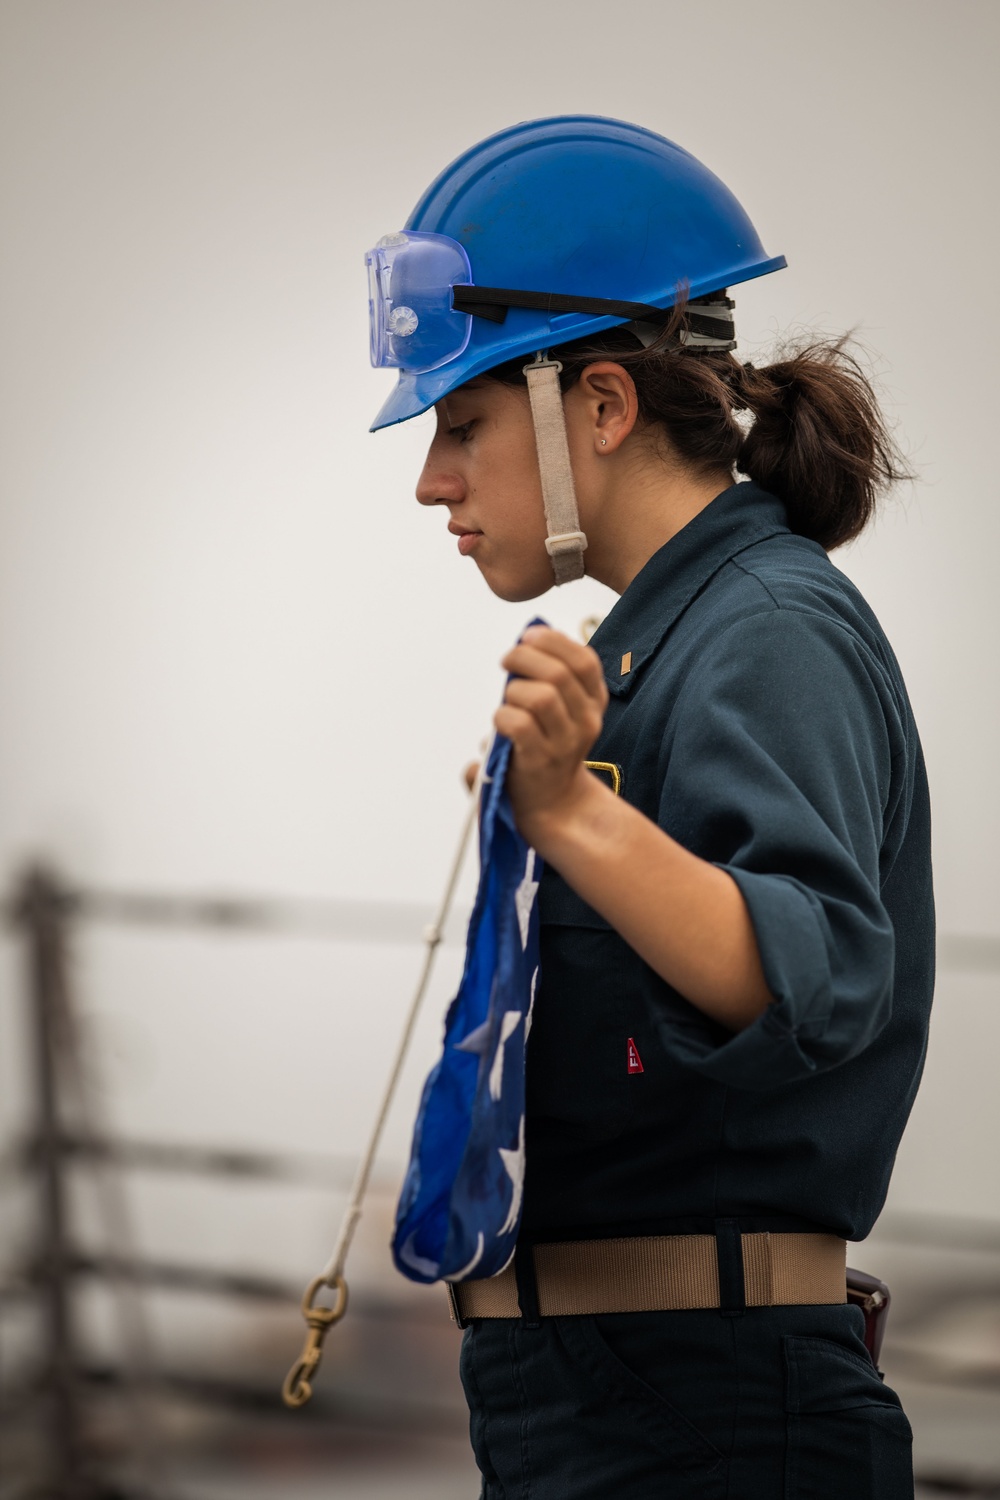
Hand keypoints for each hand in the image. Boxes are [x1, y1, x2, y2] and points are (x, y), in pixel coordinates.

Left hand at [495, 626, 608, 838]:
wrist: (554, 804)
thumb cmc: (547, 747)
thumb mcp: (562, 710)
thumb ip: (551, 677)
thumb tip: (526, 642)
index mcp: (594, 701)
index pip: (584, 660)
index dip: (553, 641)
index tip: (528, 637)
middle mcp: (586, 721)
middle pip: (558, 673)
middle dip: (524, 658)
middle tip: (507, 662)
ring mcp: (565, 743)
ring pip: (540, 697)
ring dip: (513, 691)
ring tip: (507, 701)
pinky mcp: (540, 761)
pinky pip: (519, 725)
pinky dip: (502, 717)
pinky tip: (502, 725)